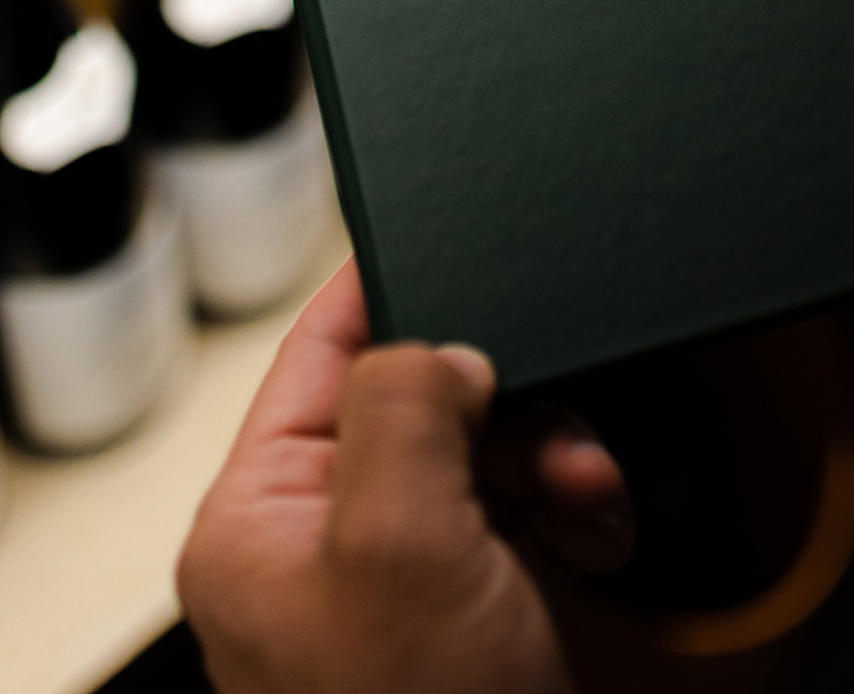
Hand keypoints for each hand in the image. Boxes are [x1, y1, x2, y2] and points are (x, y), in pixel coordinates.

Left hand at [179, 261, 632, 693]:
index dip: (393, 291)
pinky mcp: (469, 609)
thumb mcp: (396, 546)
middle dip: (511, 410)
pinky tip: (594, 545)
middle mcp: (322, 543)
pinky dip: (572, 513)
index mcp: (259, 519)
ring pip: (487, 448)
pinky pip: (524, 510)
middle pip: (425, 395)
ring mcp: (399, 581)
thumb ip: (403, 404)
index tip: (456, 243)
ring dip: (554, 462)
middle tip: (554, 453)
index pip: (318, 353)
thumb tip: (442, 348)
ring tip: (586, 515)